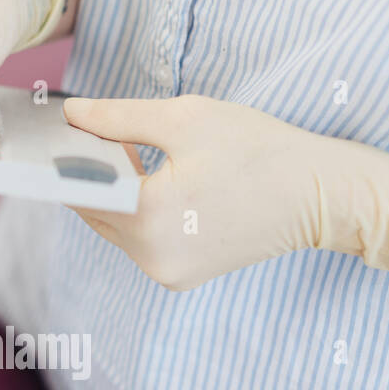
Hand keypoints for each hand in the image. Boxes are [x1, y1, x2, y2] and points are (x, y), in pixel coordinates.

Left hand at [62, 94, 330, 290]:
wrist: (321, 196)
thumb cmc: (259, 151)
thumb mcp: (184, 118)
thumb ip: (117, 117)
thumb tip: (71, 114)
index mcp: (146, 217)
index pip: (77, 187)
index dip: (69, 156)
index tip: (67, 130)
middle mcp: (149, 255)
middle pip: (92, 209)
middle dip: (94, 173)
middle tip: (107, 135)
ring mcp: (164, 271)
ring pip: (113, 225)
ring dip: (116, 193)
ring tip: (142, 157)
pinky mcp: (178, 276)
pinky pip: (138, 240)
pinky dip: (138, 213)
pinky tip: (161, 184)